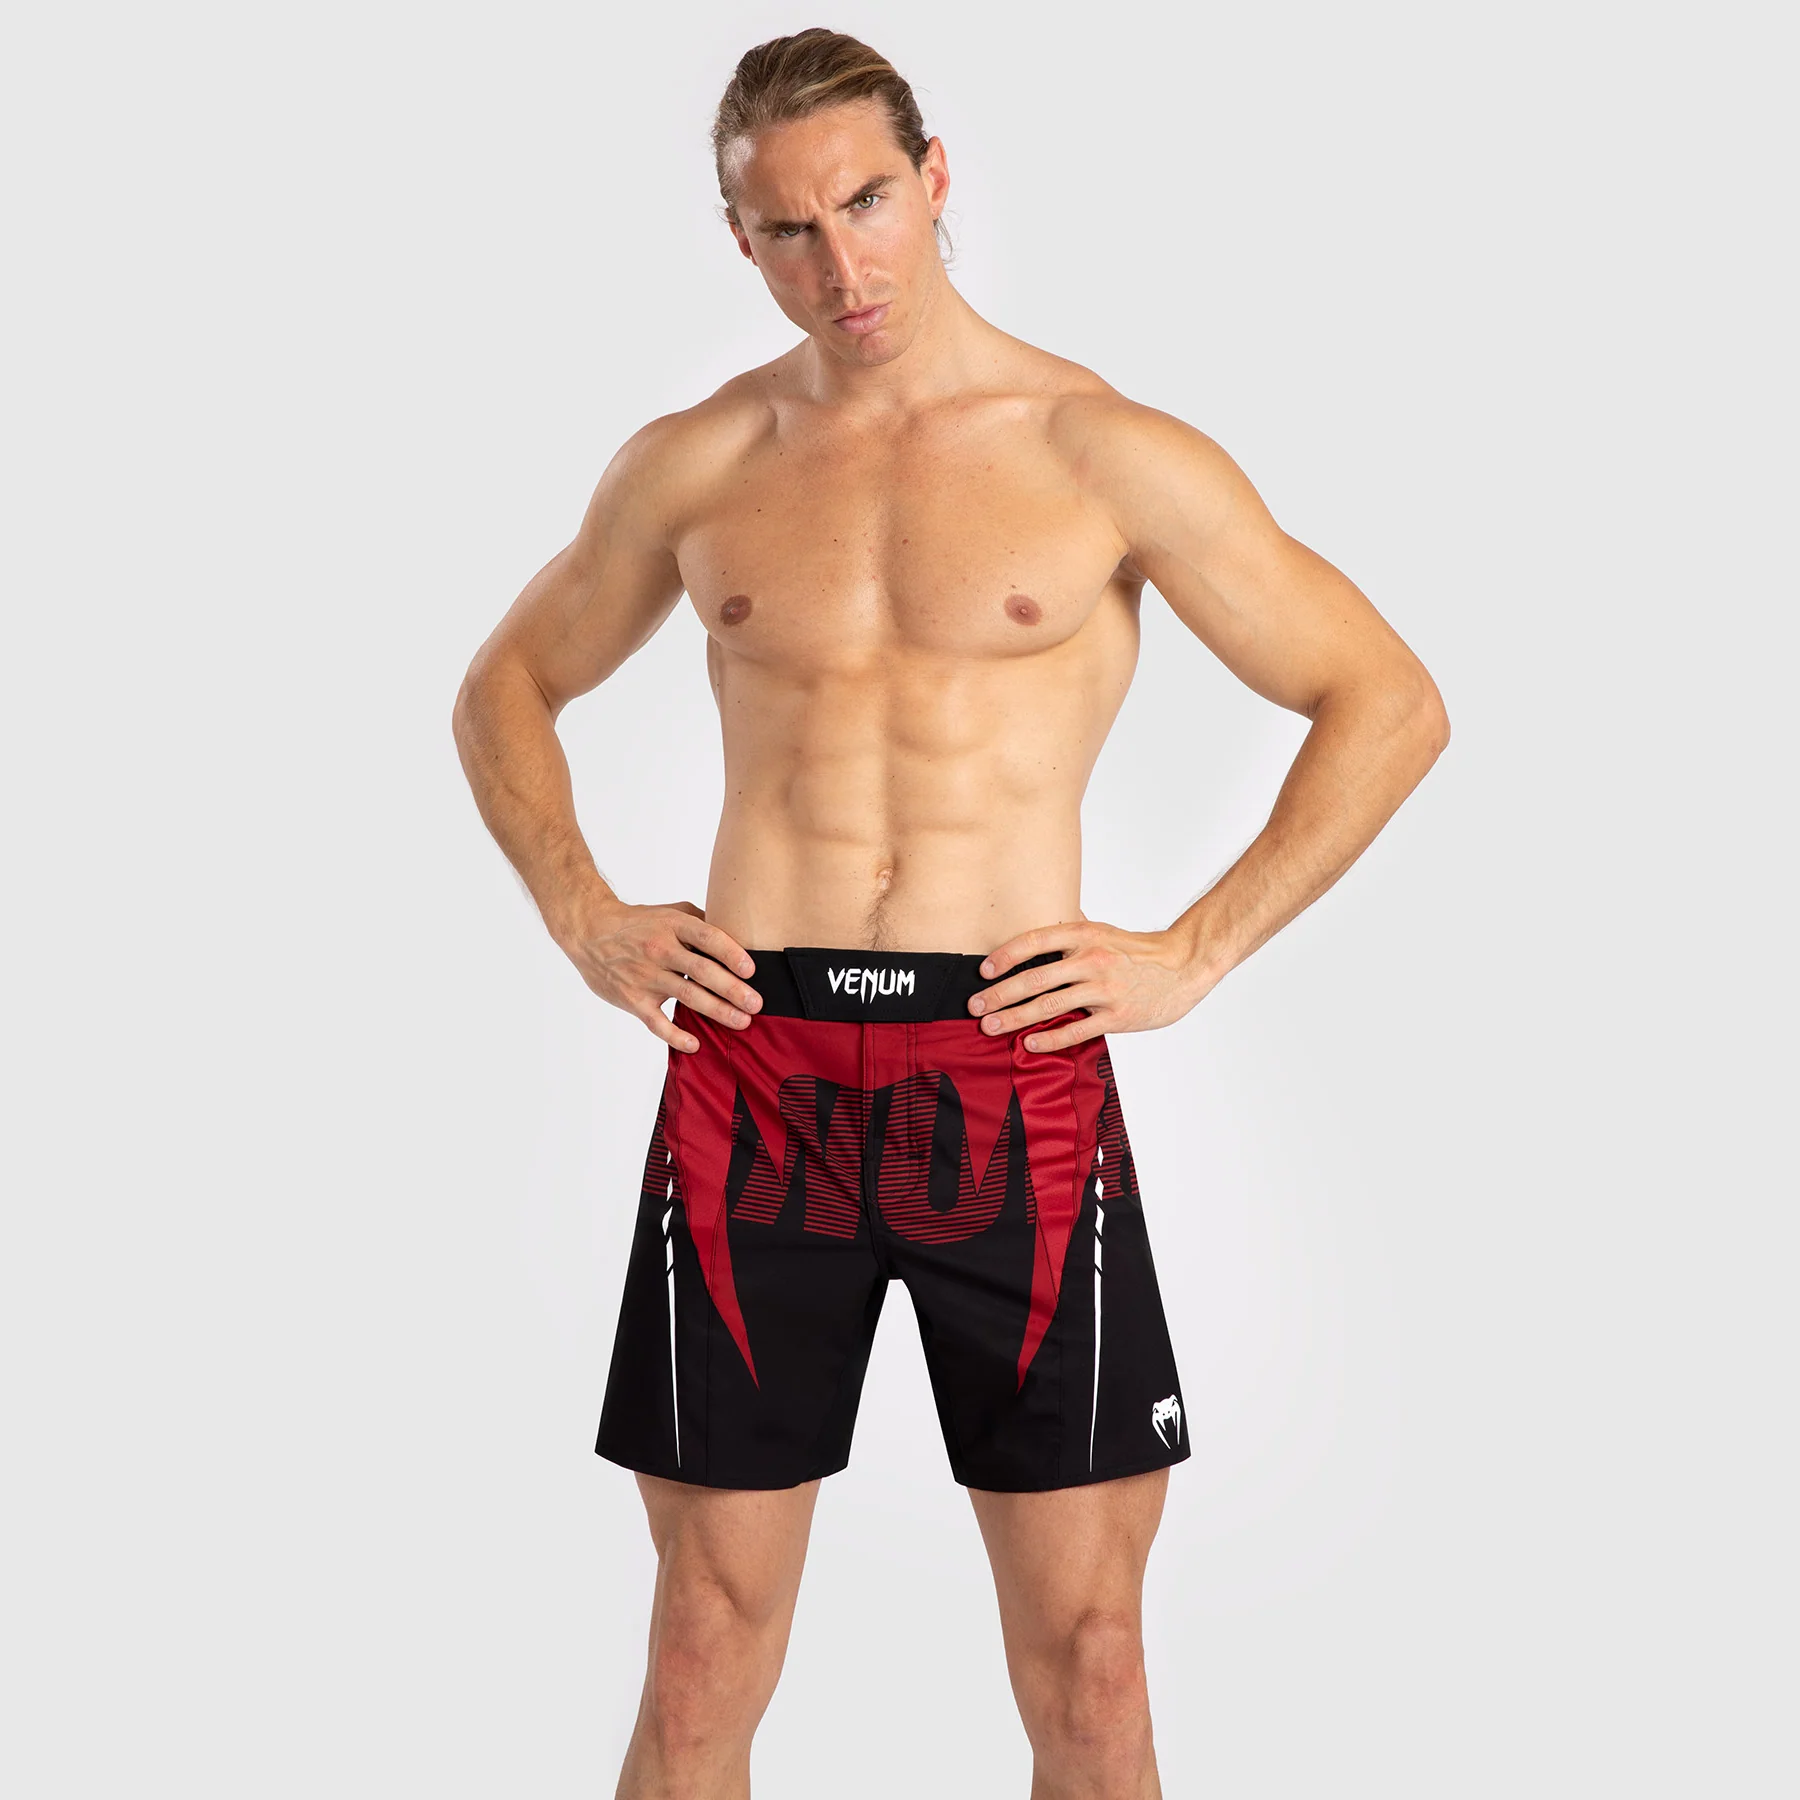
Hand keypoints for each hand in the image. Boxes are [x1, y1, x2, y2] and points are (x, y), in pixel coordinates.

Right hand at [553, 896, 760, 1052]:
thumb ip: (701, 922)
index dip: (731, 953)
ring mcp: (645, 975)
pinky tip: (695, 1044)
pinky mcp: (633, 999)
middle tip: (756, 1004)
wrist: (590, 933)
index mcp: (672, 925)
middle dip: (732, 989)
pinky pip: (656, 1022)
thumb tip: (738, 935)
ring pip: (686, 996)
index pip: (707, 937)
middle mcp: (659, 949)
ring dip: (717, 1011)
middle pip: (701, 970)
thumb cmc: (638, 923)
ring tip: (741, 1022)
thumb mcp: (670, 912)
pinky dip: (675, 1036)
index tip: (752, 969)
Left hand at [967, 920, 1209, 1051]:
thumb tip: (1038, 927)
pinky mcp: (1117, 1016)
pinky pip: (1077, 1030)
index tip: (983, 970)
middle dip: (999, 994)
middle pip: (1035, 978)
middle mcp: (1092, 959)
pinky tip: (1029, 1043)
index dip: (1005, 955)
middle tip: (974, 1006)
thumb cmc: (1138, 951)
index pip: (1035, 941)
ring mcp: (1104, 989)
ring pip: (1050, 1005)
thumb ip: (1071, 933)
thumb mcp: (1103, 932)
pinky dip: (1050, 1038)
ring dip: (1014, 1018)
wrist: (1183, 966)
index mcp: (1085, 935)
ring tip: (990, 1027)